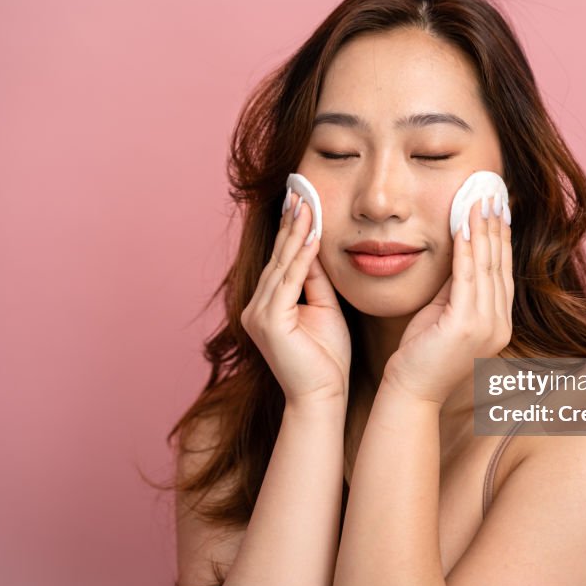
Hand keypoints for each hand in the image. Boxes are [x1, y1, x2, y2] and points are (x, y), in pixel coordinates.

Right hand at [241, 191, 350, 407]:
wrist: (323, 398)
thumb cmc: (328, 360)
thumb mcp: (325, 309)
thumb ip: (316, 279)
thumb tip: (317, 245)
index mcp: (268, 304)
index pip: (283, 258)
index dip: (293, 228)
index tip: (303, 198)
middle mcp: (256, 306)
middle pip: (279, 255)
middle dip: (291, 221)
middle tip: (300, 186)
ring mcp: (258, 314)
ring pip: (282, 264)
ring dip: (296, 232)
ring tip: (307, 202)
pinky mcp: (268, 321)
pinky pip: (288, 282)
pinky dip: (302, 258)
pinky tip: (312, 236)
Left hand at [383, 193, 513, 404]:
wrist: (411, 391)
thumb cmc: (421, 354)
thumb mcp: (443, 314)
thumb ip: (455, 288)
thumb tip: (458, 252)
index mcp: (498, 322)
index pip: (502, 270)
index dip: (500, 237)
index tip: (497, 207)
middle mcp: (499, 324)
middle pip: (499, 264)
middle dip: (496, 225)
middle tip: (493, 192)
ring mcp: (486, 326)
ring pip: (487, 267)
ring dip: (483, 229)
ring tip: (480, 200)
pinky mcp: (466, 326)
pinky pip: (467, 278)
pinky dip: (466, 249)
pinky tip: (463, 226)